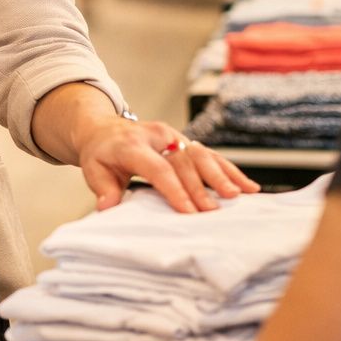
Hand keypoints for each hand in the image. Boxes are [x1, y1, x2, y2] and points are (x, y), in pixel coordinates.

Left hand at [76, 112, 259, 213]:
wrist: (104, 129)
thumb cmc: (101, 153)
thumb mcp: (93, 169)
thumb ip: (103, 189)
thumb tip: (108, 208)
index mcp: (133, 144)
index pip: (158, 167)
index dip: (175, 189)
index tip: (189, 211)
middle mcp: (156, 137)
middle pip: (184, 161)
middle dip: (201, 186)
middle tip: (214, 211)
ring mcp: (172, 137)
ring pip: (201, 154)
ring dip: (222, 175)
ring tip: (239, 195)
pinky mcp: (183, 141)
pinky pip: (209, 155)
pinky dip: (229, 170)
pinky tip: (246, 185)